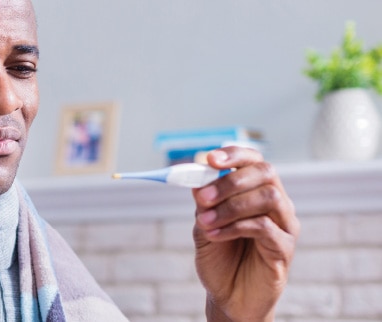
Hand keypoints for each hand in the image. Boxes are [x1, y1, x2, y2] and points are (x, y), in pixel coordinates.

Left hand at [191, 147, 299, 321]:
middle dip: (231, 181)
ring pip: (269, 197)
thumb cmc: (220, 257)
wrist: (229, 295)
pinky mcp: (285, 249)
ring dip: (231, 206)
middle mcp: (277, 204)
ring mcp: (285, 225)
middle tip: (202, 198)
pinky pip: (265, 227)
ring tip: (205, 222)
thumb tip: (197, 176)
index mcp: (257, 192)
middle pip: (266, 173)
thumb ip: (203, 202)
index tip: (210, 159)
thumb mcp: (204, 224)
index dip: (235, 154)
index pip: (254, 161)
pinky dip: (236, 227)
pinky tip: (216, 235)